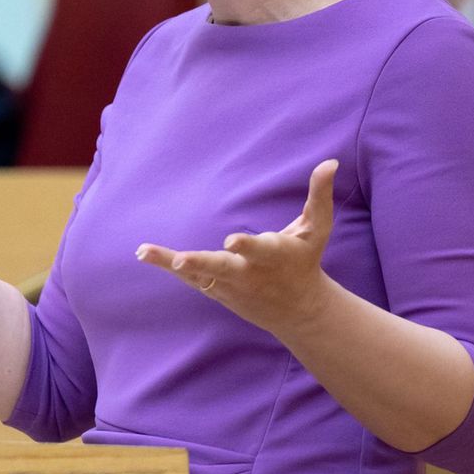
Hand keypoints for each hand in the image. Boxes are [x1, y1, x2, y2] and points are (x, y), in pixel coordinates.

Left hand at [136, 159, 341, 336]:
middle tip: (181, 260)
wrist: (298, 310)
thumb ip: (319, 195)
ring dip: (172, 263)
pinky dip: (167, 266)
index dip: (247, 245)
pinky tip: (143, 253)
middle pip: (224, 268)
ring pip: (199, 274)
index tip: (232, 239)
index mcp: (275, 256)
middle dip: (202, 264)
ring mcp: (230, 284)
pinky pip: (190, 278)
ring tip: (144, 251)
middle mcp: (250, 272)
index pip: (261, 250)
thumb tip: (330, 162)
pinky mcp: (216, 289)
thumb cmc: (306, 260)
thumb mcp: (317, 229)